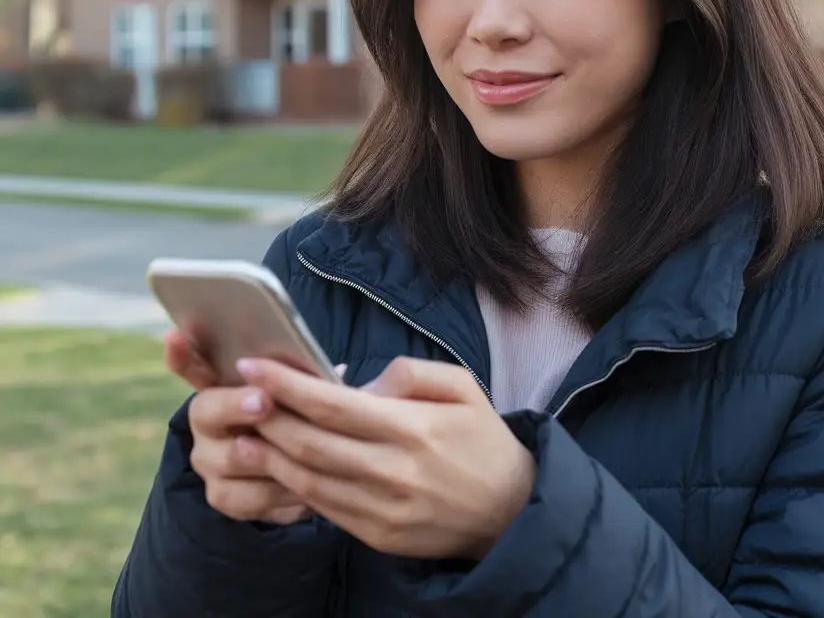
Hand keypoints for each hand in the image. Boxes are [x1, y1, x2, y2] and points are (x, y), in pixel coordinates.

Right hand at [164, 330, 311, 524]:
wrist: (302, 467)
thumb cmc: (303, 412)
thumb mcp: (305, 390)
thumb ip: (304, 378)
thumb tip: (333, 372)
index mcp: (224, 383)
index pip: (196, 363)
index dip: (183, 352)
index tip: (176, 336)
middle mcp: (206, 420)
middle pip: (206, 410)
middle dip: (236, 405)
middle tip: (264, 401)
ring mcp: (208, 458)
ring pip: (228, 458)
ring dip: (267, 456)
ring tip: (301, 454)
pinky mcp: (221, 495)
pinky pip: (244, 498)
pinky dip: (277, 494)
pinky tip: (303, 489)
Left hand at [235, 356, 536, 558]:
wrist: (510, 511)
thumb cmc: (483, 440)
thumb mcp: (462, 387)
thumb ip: (410, 374)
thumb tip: (362, 383)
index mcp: (414, 428)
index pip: (334, 404)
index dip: (287, 384)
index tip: (253, 363)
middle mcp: (393, 471)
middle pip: (310, 443)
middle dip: (266, 416)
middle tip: (237, 393)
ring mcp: (382, 510)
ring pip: (308, 480)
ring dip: (269, 454)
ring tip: (242, 430)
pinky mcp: (377, 536)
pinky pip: (324, 508)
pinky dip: (294, 484)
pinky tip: (278, 464)